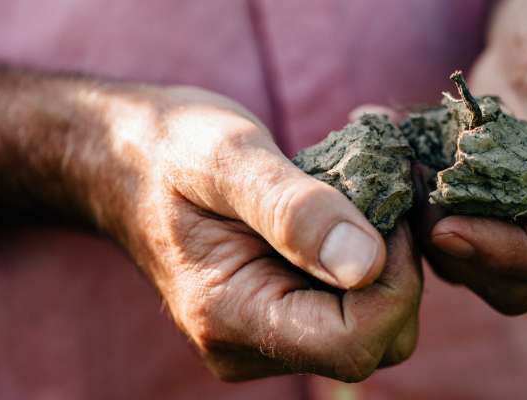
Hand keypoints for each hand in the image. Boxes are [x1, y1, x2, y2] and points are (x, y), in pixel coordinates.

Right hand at [92, 86, 422, 380]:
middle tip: (381, 201)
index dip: (395, 281)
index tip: (388, 210)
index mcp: (230, 315)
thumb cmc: (170, 149)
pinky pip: (348, 313)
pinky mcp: (274, 319)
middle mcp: (245, 345)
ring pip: (370, 332)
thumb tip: (367, 264)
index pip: (354, 341)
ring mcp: (260, 338)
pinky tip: (343, 219)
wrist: (127, 163)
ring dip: (386, 269)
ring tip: (360, 203)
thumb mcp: (228, 157)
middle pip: (374, 345)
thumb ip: (294, 211)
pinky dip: (364, 267)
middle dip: (398, 276)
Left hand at [409, 0, 526, 314]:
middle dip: (468, 259)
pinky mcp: (489, 205)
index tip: (450, 231)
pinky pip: (454, 238)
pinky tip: (396, 174)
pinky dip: (421, 220)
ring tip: (401, 187)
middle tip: (417, 211)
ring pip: (484, 270)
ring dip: (435, 244)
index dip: (516, 256)